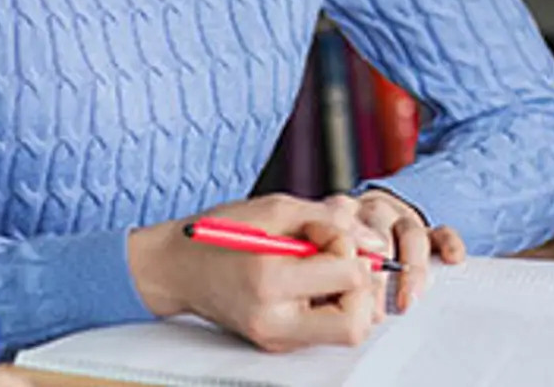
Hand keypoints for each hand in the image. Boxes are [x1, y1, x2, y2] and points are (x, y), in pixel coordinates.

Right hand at [127, 193, 378, 351]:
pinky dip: (330, 304)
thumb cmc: (221, 233)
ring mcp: (276, 340)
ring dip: (348, 296)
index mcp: (271, 282)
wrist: (176, 268)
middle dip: (360, 287)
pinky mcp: (277, 344)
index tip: (325, 232)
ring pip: (346, 332)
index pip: (350, 277)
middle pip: (356, 325)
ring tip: (322, 269)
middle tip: (338, 260)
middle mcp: (274, 322)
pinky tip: (310, 281)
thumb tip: (377, 242)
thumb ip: (332, 220)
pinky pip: (325, 330)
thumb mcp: (277, 209)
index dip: (349, 246)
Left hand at [337, 188, 466, 310]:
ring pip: (412, 234)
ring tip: (408, 301)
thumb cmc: (344, 246)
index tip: (350, 296)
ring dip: (412, 269)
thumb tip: (323, 299)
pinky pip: (441, 231)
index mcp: (342, 214)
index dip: (349, 265)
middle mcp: (372, 211)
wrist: (368, 217)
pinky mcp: (428, 227)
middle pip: (379, 237)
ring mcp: (402, 217)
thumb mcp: (327, 248)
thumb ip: (326, 264)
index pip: (346, 233)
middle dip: (379, 277)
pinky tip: (453, 259)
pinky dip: (449, 244)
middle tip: (376, 309)